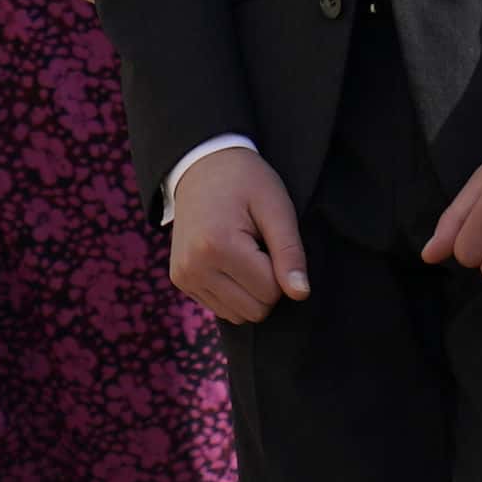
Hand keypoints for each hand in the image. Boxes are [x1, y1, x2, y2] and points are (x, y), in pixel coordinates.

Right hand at [169, 147, 310, 323]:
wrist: (201, 166)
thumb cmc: (245, 181)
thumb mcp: (275, 207)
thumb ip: (290, 252)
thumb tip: (301, 294)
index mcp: (218, 245)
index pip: (271, 291)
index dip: (281, 268)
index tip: (269, 239)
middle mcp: (194, 267)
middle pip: (255, 310)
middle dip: (267, 284)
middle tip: (258, 246)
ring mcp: (184, 277)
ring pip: (238, 316)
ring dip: (250, 290)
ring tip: (243, 252)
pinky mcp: (181, 281)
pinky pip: (222, 309)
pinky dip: (234, 293)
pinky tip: (230, 261)